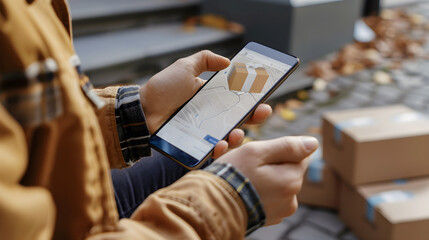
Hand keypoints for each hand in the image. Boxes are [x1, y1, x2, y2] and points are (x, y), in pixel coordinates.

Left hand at [140, 50, 271, 157]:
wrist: (141, 110)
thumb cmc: (162, 89)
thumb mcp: (184, 67)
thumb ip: (204, 60)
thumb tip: (228, 61)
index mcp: (211, 101)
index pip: (238, 102)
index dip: (253, 101)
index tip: (264, 99)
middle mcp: (210, 118)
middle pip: (238, 121)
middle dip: (254, 119)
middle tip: (262, 113)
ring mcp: (203, 134)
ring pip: (228, 139)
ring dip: (238, 137)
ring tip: (237, 133)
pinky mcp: (194, 148)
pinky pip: (209, 153)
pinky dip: (217, 151)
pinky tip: (219, 145)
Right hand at [216, 136, 318, 224]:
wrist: (211, 206)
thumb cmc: (232, 176)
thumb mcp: (257, 152)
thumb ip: (287, 146)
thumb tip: (313, 143)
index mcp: (292, 180)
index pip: (298, 155)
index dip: (277, 150)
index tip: (259, 154)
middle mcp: (291, 199)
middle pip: (287, 170)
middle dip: (271, 164)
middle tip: (247, 167)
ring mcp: (280, 211)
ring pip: (277, 183)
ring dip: (264, 178)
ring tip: (244, 180)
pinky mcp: (269, 218)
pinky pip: (269, 197)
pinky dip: (259, 192)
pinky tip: (244, 191)